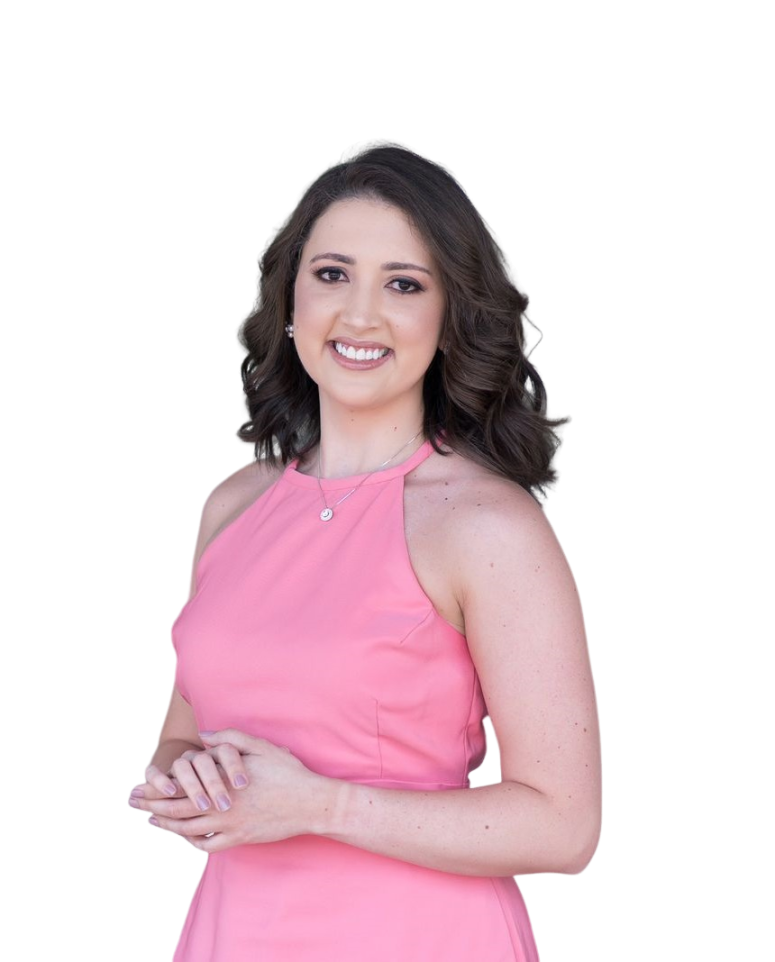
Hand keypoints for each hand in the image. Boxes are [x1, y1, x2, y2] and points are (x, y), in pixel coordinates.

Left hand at [129, 729, 336, 852]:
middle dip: (154, 806)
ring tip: (153, 820)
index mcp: (224, 781)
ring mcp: (231, 825)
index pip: (182, 786)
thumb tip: (203, 735)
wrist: (310, 802)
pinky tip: (186, 836)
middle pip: (178, 810)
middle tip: (135, 805)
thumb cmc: (287, 771)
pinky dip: (193, 841)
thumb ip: (230, 739)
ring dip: (168, 825)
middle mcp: (223, 806)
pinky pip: (209, 845)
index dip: (159, 788)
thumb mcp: (260, 746)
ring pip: (190, 829)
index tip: (141, 786)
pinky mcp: (241, 838)